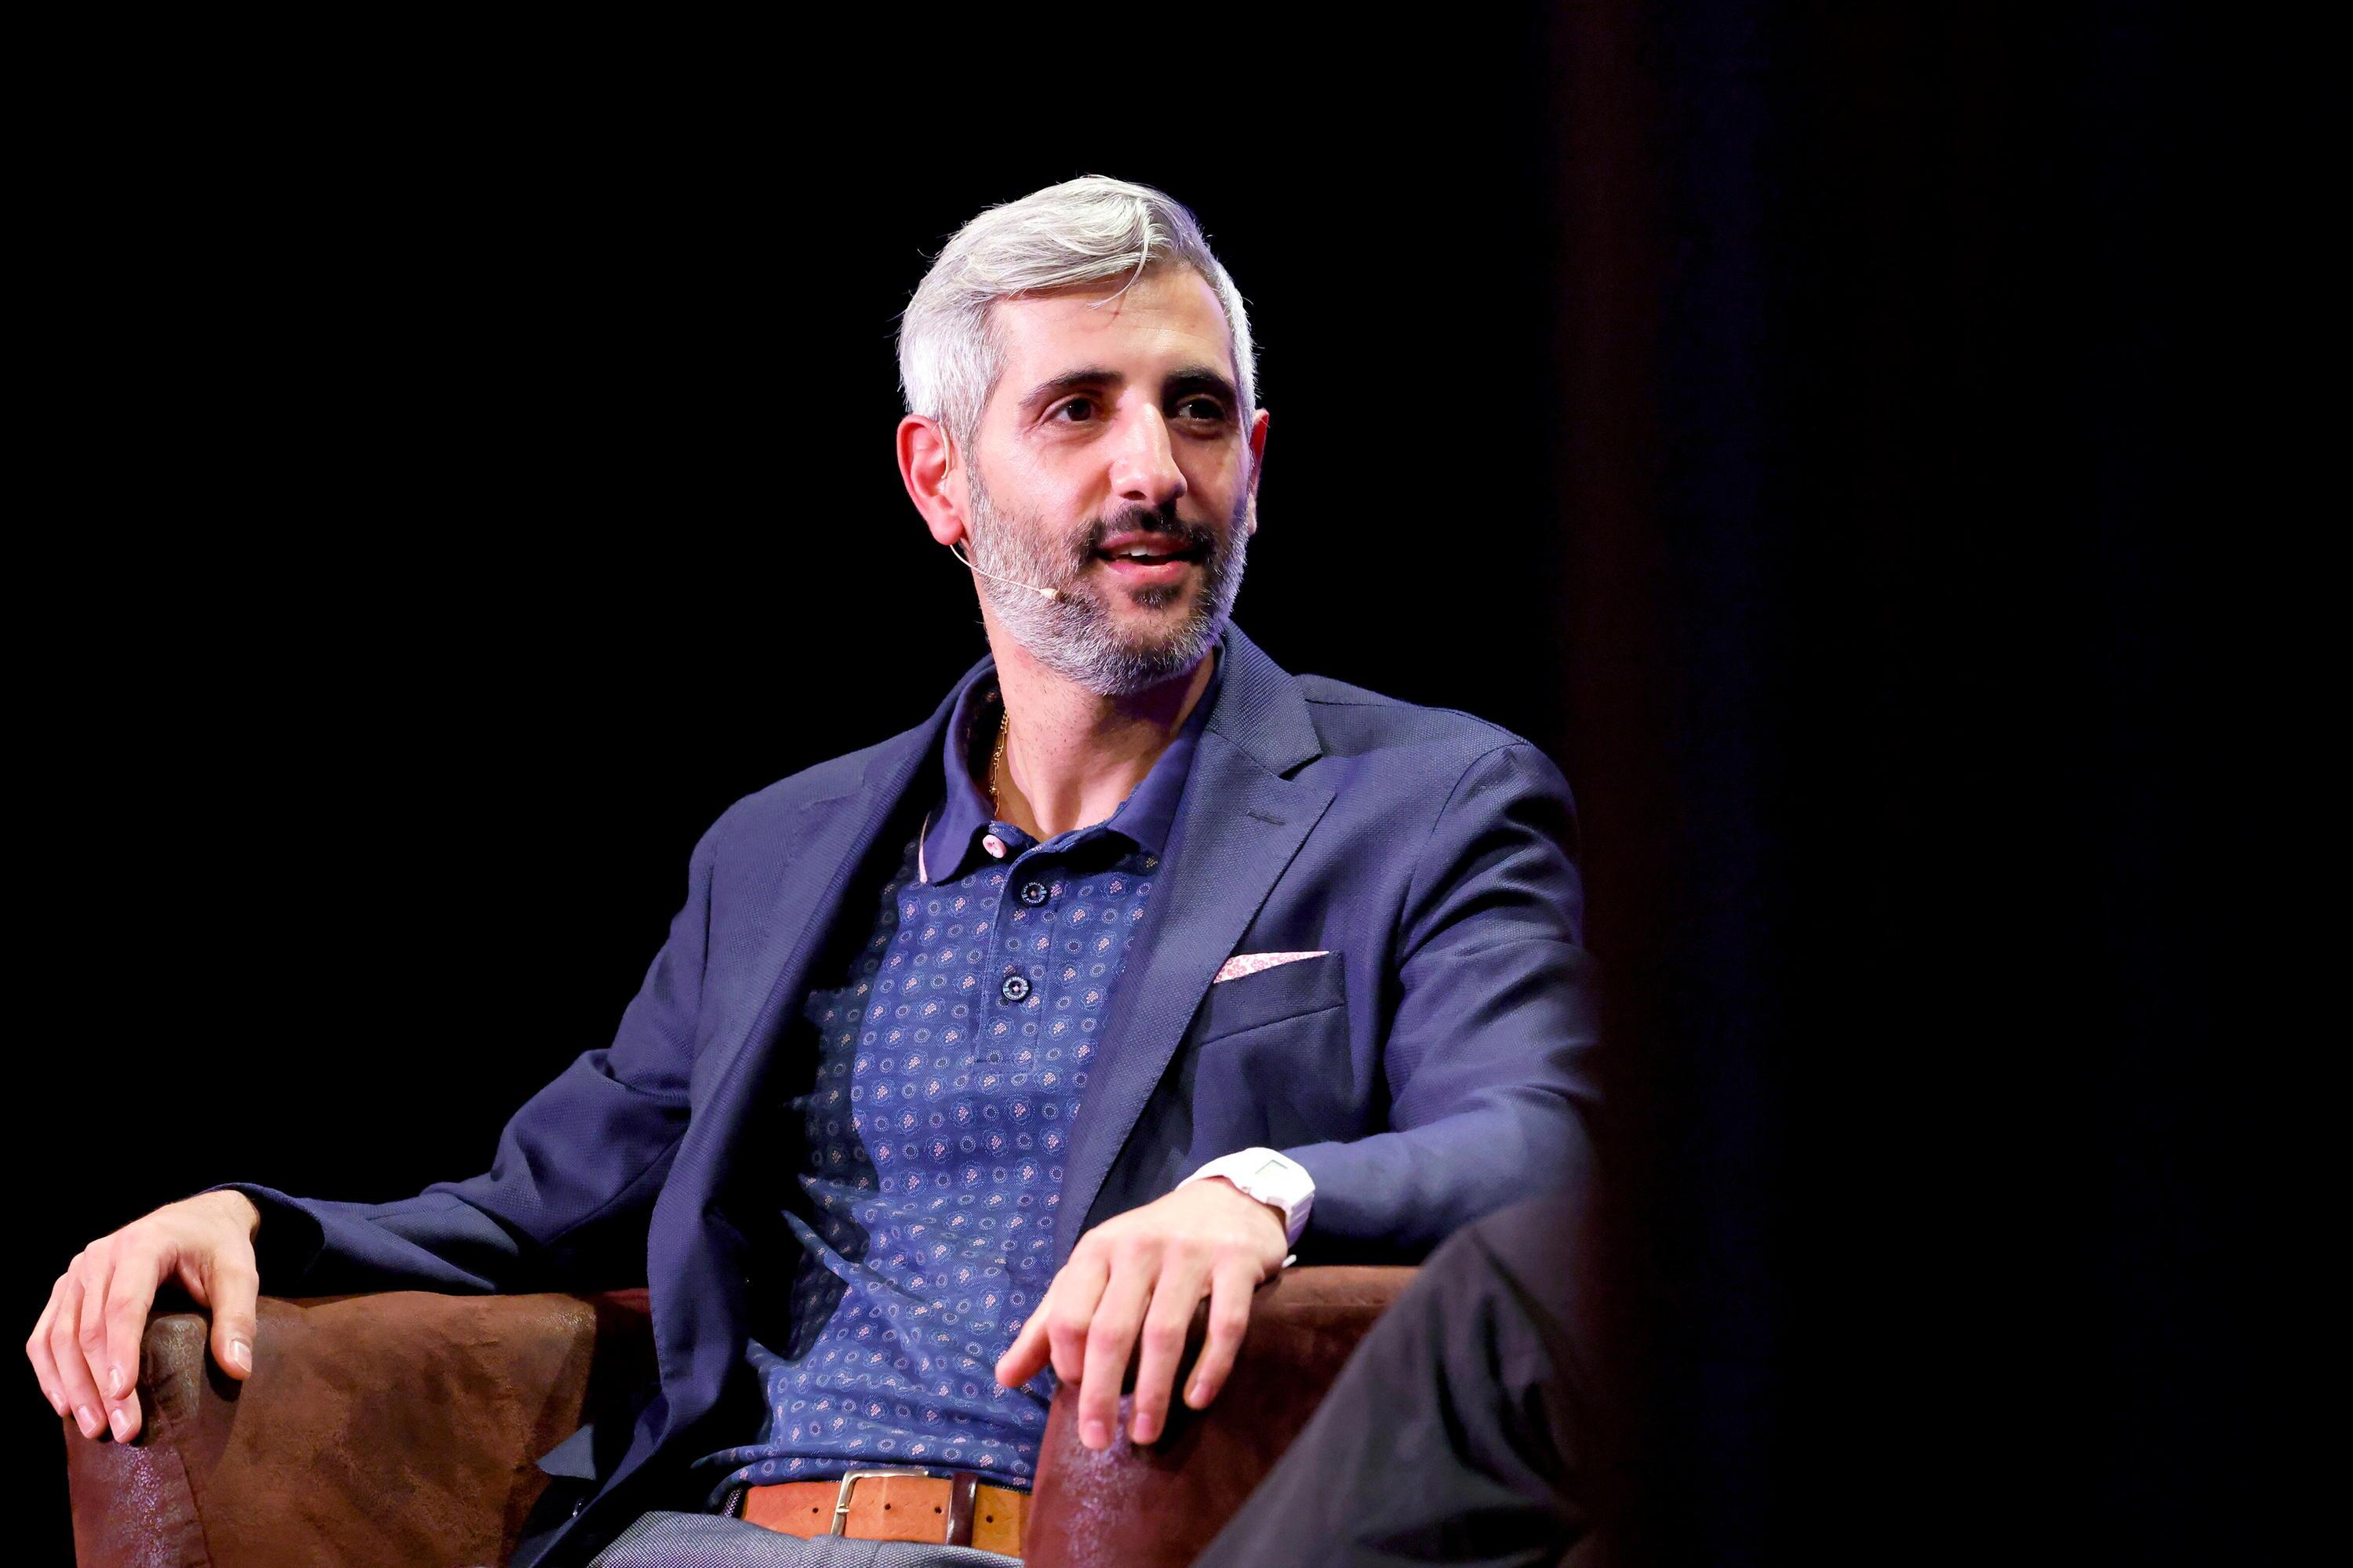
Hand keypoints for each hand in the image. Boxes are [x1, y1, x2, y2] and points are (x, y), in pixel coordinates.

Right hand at [26, 1190, 262, 1442]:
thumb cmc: (218, 1247)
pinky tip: (65, 1406)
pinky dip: (50, 1372)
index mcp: (142, 1245)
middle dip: (99, 1383)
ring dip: (72, 1386)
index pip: (124, 1305)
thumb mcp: (239, 1274)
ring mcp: (76, 1273)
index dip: (120, 1351)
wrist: (196, 1220)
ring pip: (59, 1336)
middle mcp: (99, 1257)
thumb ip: (238, 1318)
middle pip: (89, 1328)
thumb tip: (237, 1370)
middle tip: (118, 1429)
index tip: (122, 1394)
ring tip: (93, 1428)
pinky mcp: (66, 1290)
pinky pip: (44, 1335)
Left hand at [994, 1177, 1285, 1449]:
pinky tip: (1196, 1401)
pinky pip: (1224, 1324)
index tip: (1077, 1397)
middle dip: (1100, 1393)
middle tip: (1097, 1441)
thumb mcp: (1093, 1274)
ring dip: (1154, 1392)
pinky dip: (1210, 1368)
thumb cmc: (1146, 1250)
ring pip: (1165, 1332)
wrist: (1224, 1203)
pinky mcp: (1235, 1264)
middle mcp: (1139, 1248)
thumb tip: (1005, 1378)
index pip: (1069, 1317)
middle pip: (1111, 1330)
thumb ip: (1050, 1324)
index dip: (1067, 1366)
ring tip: (1145, 1434)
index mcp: (1097, 1250)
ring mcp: (1190, 1254)